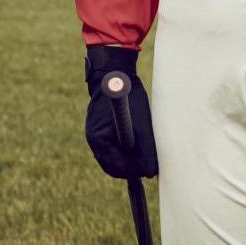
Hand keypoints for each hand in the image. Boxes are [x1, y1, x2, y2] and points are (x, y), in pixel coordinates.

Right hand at [84, 45, 157, 179]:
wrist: (116, 72)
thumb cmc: (129, 95)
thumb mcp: (141, 124)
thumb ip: (145, 149)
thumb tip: (150, 172)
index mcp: (99, 140)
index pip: (116, 168)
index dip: (134, 171)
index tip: (150, 169)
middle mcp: (95, 140)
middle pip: (114, 165)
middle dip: (132, 166)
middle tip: (151, 162)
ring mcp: (97, 134)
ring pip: (116, 156)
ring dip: (131, 156)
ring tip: (146, 146)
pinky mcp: (103, 127)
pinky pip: (116, 144)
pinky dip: (127, 145)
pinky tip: (139, 136)